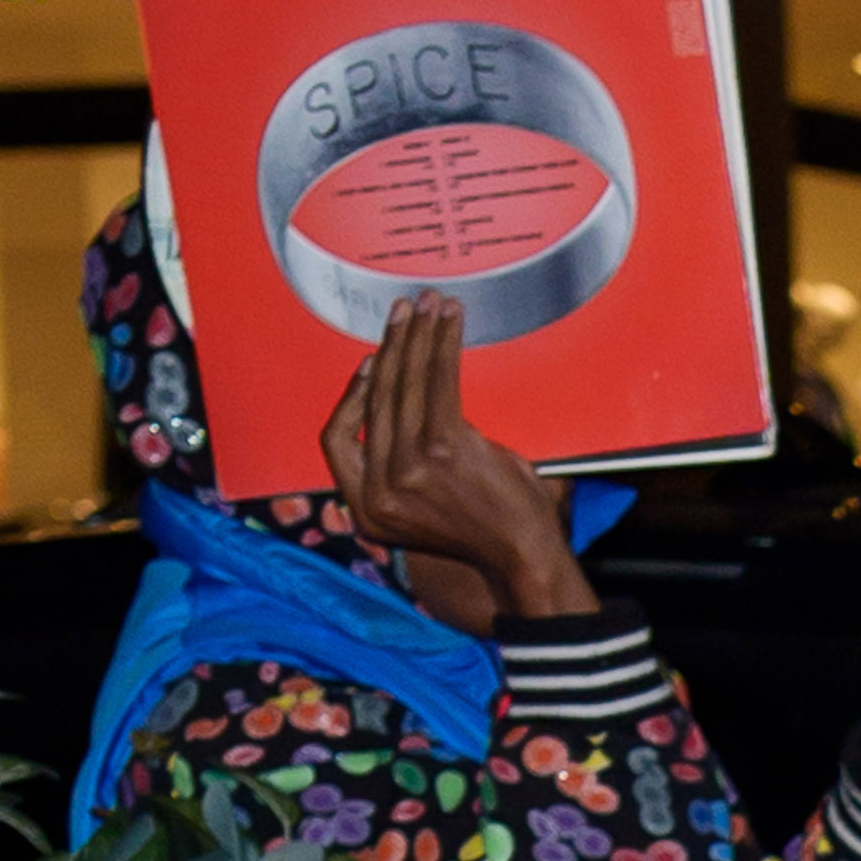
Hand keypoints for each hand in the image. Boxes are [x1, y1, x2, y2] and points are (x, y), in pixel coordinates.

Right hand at [320, 296, 589, 624]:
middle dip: (391, 346)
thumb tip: (410, 401)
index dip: (350, 397)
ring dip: (416, 336)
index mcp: (365, 506)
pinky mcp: (441, 449)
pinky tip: (450, 320)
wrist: (526, 557)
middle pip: (375, 401)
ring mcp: (406, 469)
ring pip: (403, 385)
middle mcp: (377, 489)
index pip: (335, 440)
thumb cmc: (486, 526)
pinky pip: (438, 382)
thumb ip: (403, 463)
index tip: (372, 363)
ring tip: (427, 303)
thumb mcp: (427, 504)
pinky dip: (443, 345)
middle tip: (404, 310)